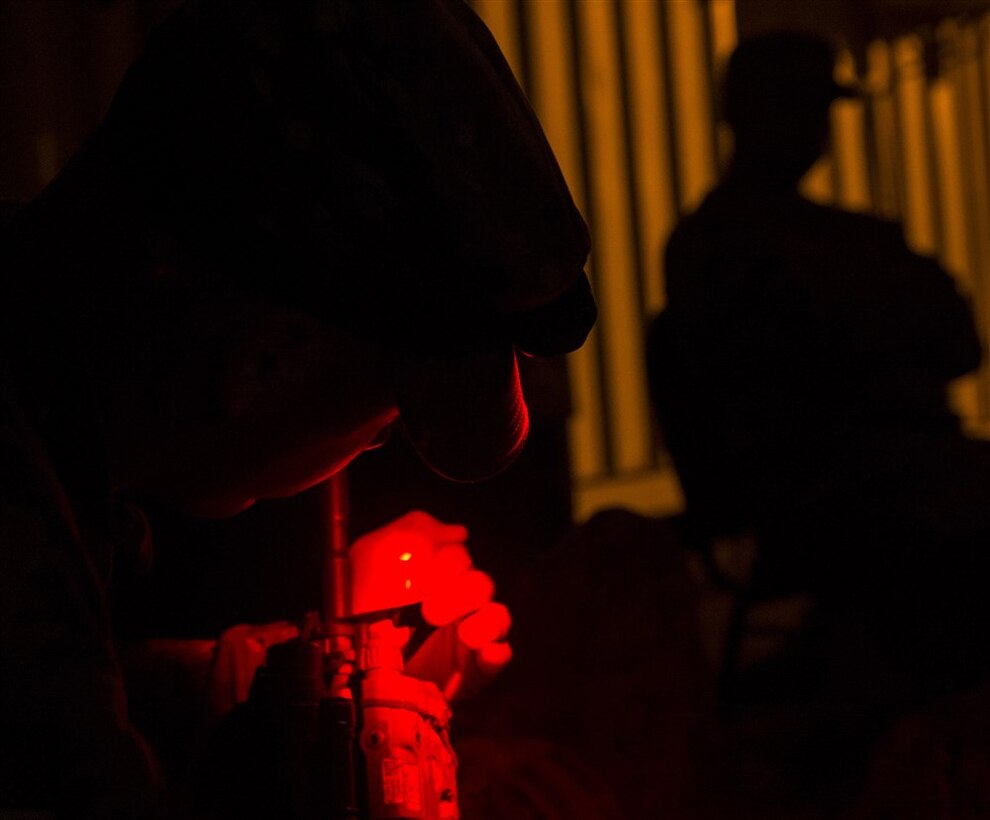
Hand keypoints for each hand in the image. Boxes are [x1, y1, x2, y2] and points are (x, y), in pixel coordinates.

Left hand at [348, 511, 511, 700]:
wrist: (350, 678)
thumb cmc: (357, 614)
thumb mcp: (369, 561)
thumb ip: (407, 534)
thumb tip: (458, 532)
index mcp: (433, 576)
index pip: (458, 555)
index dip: (445, 561)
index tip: (421, 577)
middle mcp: (454, 603)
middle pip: (480, 583)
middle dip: (459, 592)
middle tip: (428, 611)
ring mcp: (466, 639)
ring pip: (497, 616)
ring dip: (485, 621)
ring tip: (465, 635)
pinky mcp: (472, 671)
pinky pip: (501, 655)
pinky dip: (496, 652)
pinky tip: (484, 652)